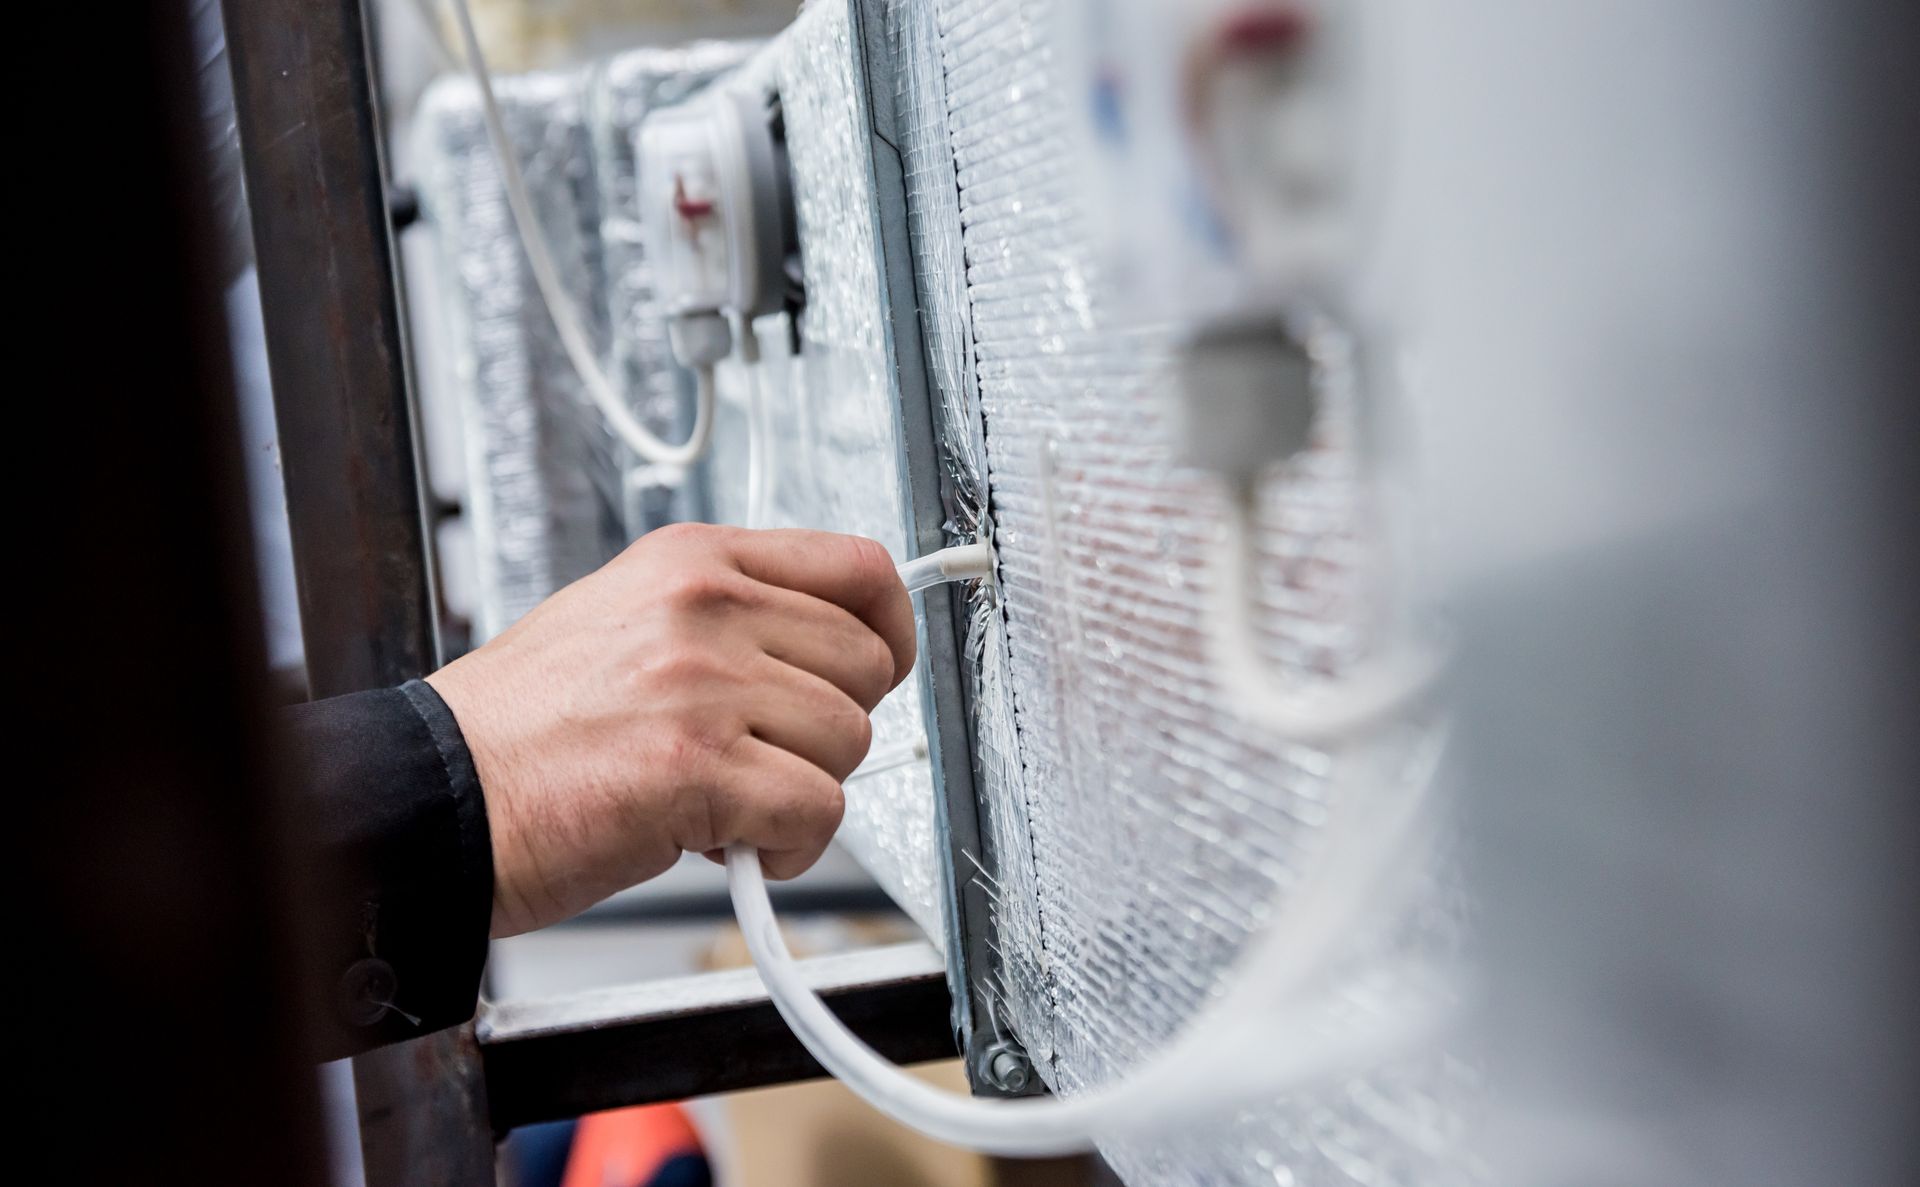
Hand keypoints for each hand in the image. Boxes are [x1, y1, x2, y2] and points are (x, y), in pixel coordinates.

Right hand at [426, 524, 914, 937]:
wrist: (436, 798)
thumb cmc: (521, 728)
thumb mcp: (624, 620)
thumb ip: (725, 619)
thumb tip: (822, 649)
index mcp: (692, 560)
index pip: (857, 566)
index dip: (889, 627)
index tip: (880, 665)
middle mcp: (705, 608)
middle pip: (866, 664)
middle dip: (831, 728)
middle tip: (766, 756)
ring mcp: (704, 684)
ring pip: (849, 741)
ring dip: (803, 791)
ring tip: (729, 804)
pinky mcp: (699, 768)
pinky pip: (818, 810)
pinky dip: (788, 848)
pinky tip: (729, 845)